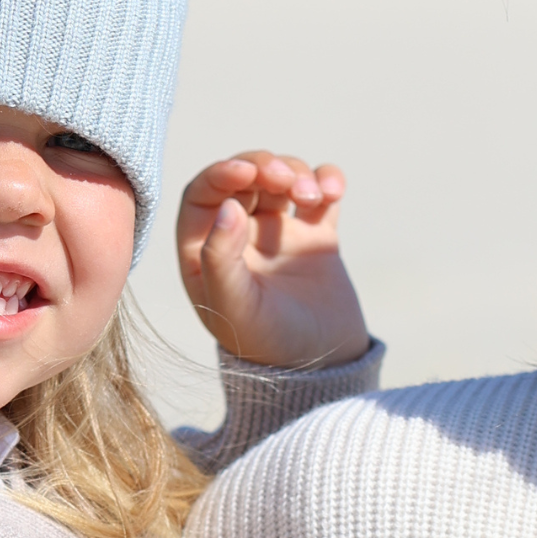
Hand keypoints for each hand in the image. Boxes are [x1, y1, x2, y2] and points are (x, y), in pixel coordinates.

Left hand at [177, 150, 371, 370]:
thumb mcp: (236, 308)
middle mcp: (239, 237)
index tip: (246, 173)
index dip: (222, 175)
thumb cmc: (268, 345)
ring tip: (312, 197)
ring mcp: (279, 233)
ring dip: (297, 173)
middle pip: (243, 178)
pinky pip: (320, 193)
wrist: (323, 370)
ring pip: (281, 178)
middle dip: (263, 167)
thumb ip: (221, 259)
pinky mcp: (316, 236)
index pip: (203, 194)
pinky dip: (327, 180)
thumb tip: (227, 206)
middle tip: (284, 179)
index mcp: (205, 252)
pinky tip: (333, 192)